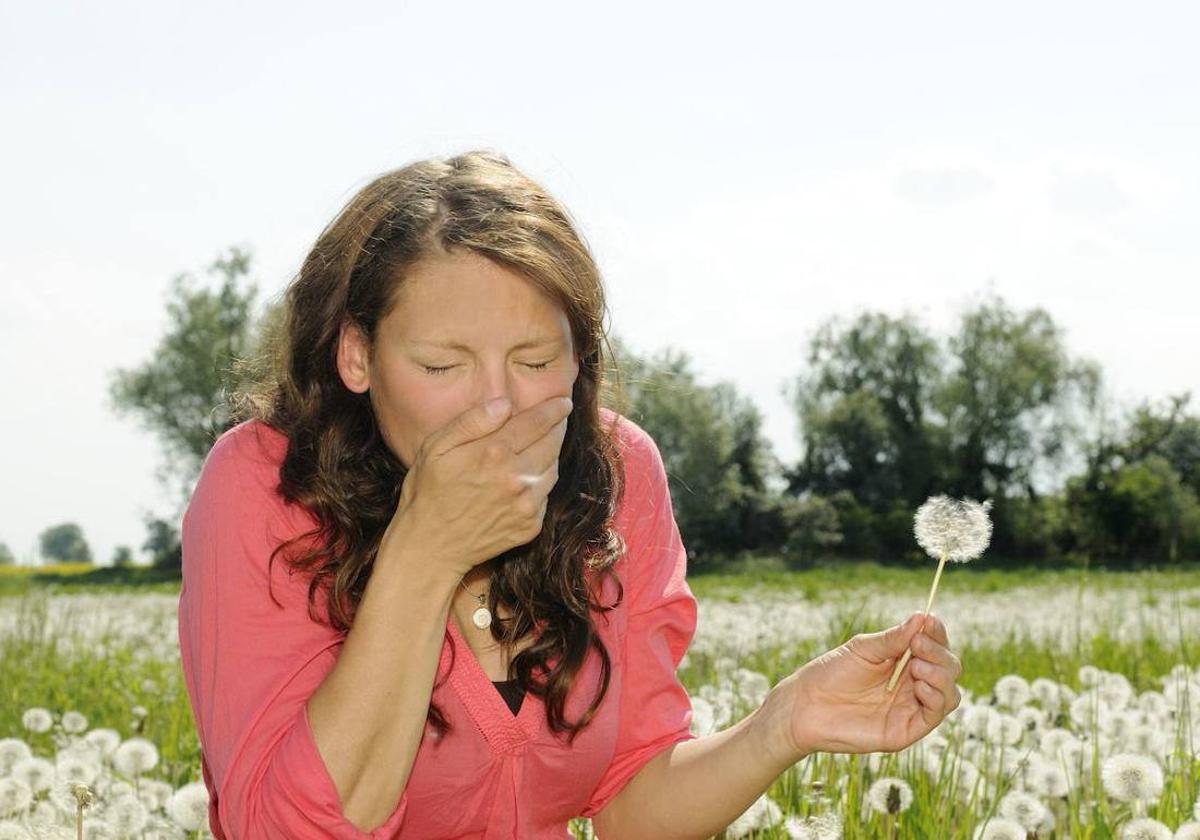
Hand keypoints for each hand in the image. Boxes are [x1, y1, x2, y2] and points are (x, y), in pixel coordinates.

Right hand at [384, 393, 572, 580]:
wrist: (430, 548)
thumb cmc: (427, 493)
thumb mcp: (436, 447)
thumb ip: (472, 422)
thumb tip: (504, 404)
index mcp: (494, 453)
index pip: (537, 422)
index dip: (554, 409)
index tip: (564, 401)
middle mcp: (517, 478)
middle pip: (552, 443)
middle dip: (558, 427)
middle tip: (559, 417)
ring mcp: (526, 504)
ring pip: (554, 469)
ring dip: (552, 454)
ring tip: (542, 445)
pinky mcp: (531, 526)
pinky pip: (546, 496)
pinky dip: (542, 482)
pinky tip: (528, 478)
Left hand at [772, 612, 962, 757]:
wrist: (806, 706)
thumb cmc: (831, 673)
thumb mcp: (863, 649)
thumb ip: (893, 639)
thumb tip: (922, 618)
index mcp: (903, 660)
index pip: (935, 646)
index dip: (936, 633)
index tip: (930, 620)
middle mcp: (913, 683)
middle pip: (948, 668)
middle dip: (939, 653)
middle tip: (918, 645)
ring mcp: (912, 707)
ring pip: (949, 693)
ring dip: (941, 675)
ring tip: (917, 666)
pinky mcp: (907, 729)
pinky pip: (935, 715)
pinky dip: (936, 697)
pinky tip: (919, 685)